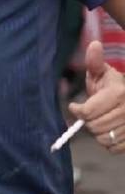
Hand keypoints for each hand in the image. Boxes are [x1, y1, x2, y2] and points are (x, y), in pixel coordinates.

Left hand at [69, 40, 124, 154]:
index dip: (77, 111)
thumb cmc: (110, 85)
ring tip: (100, 121)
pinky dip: (108, 143)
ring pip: (103, 139)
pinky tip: (109, 131)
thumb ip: (95, 61)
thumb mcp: (101, 72)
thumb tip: (94, 44)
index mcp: (119, 93)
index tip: (75, 106)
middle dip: (87, 122)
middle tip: (90, 114)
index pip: (87, 112)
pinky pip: (114, 149)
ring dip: (97, 133)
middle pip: (93, 127)